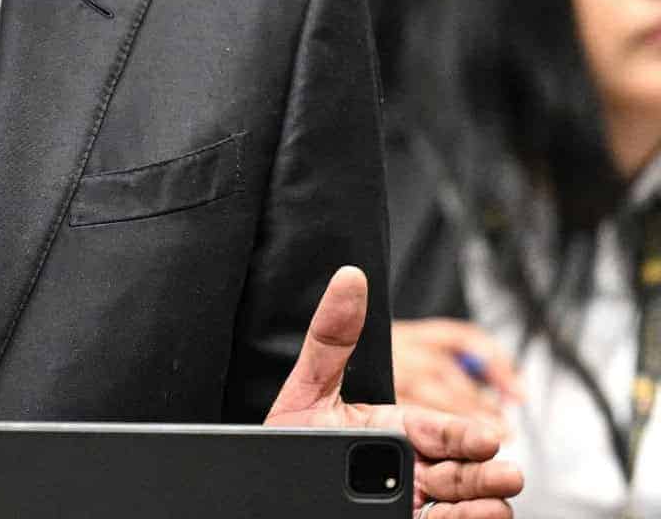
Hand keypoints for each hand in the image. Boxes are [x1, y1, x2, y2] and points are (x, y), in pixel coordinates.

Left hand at [265, 267, 523, 517]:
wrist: (264, 496)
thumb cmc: (287, 440)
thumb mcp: (308, 389)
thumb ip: (331, 337)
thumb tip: (350, 276)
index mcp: (392, 427)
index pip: (438, 428)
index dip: (463, 434)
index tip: (488, 437)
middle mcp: (408, 466)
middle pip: (460, 466)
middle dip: (485, 471)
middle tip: (507, 474)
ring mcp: (412, 501)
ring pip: (463, 500)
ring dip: (483, 500)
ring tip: (497, 501)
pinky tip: (477, 517)